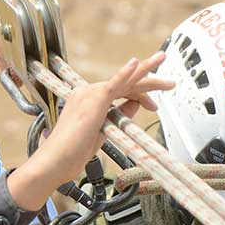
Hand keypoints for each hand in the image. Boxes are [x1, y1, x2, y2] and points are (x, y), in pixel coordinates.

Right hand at [8, 53, 173, 210]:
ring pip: (126, 82)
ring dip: (149, 77)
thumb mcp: (103, 132)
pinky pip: (114, 83)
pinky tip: (137, 63)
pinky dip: (126, 73)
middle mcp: (89, 92)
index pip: (120, 90)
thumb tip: (136, 104)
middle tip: (170, 82)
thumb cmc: (72, 152)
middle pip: (126, 83)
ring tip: (165, 70)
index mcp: (88, 99)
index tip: (153, 106)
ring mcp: (91, 94)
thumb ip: (119, 116)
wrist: (55, 161)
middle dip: (150, 81)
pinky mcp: (95, 100)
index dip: (140, 95)